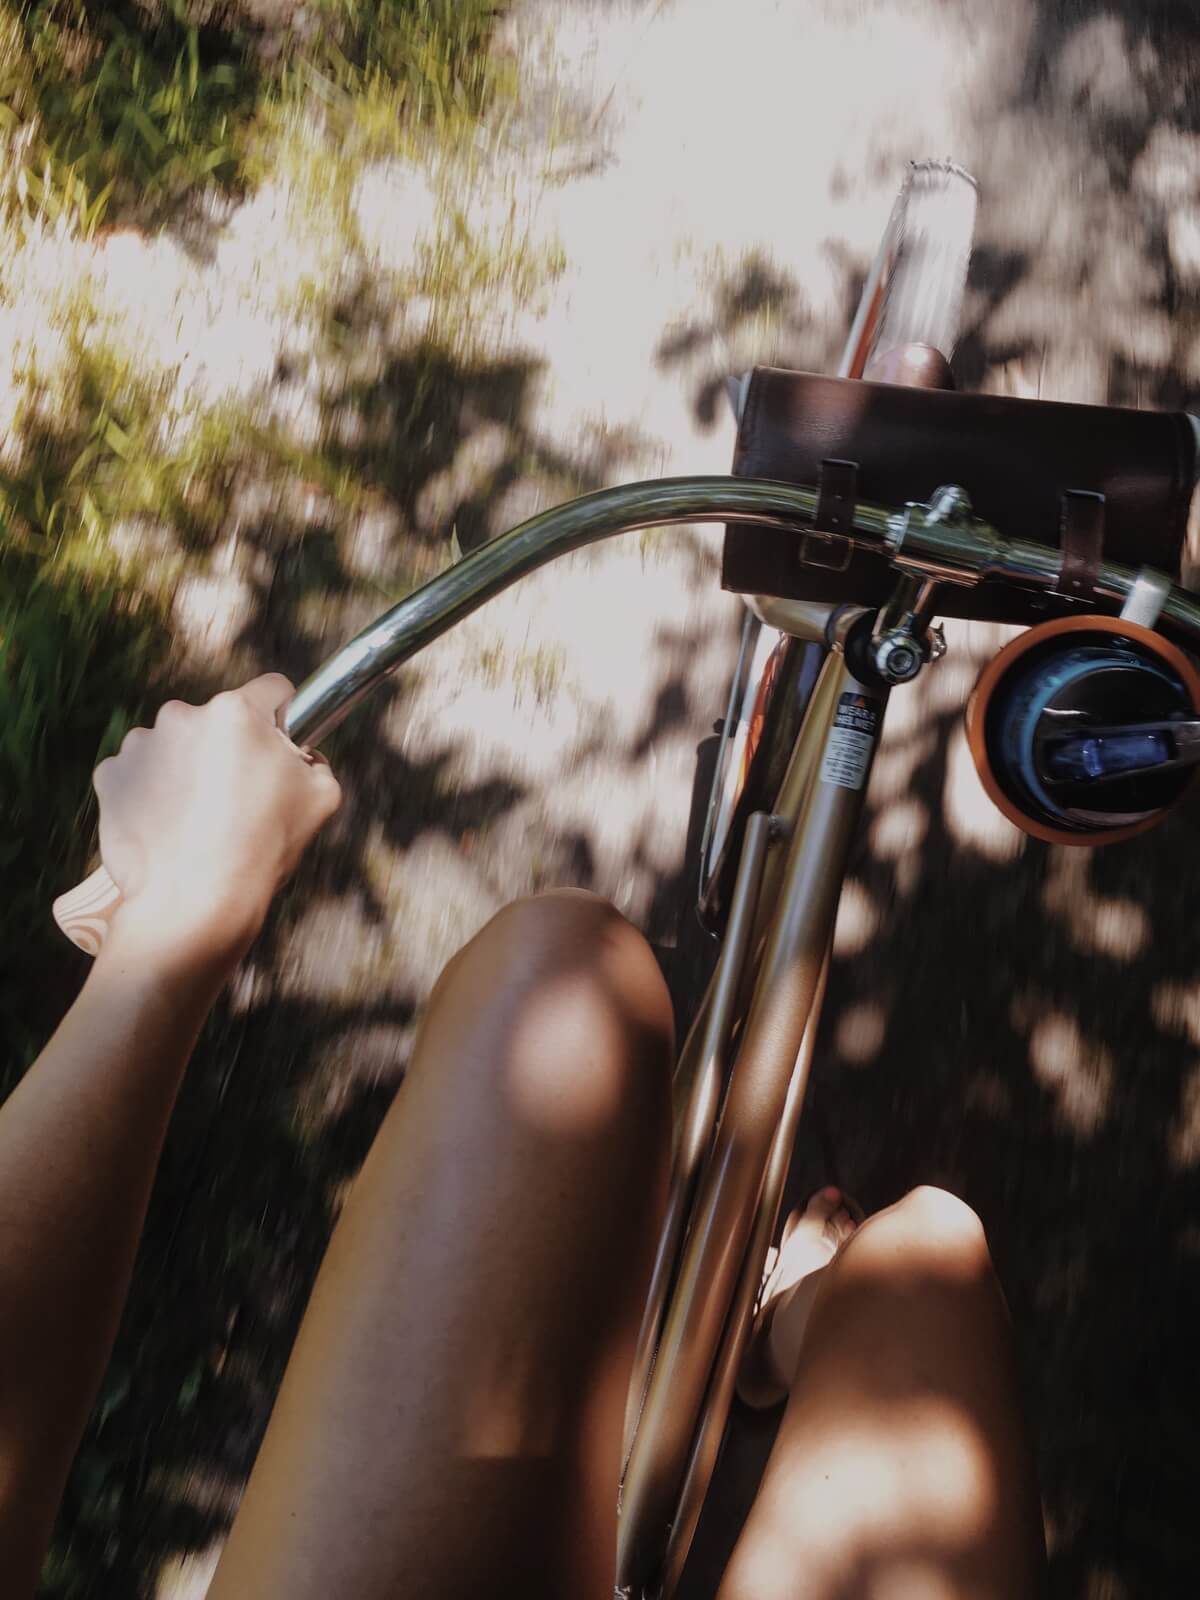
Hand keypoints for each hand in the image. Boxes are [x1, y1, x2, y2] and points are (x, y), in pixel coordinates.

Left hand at [93, 675, 340, 970]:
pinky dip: (154, 792)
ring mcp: (140, 745)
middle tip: (240, 798)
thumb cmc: (261, 848)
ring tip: (200, 819)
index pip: (272, 690)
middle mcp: (181, 715)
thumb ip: (318, 762)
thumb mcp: (321, 800)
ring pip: (176, 746)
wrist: (193, 902)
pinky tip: (170, 826)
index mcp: (236, 713)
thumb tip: (303, 757)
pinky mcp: (110, 776)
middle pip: (218, 721)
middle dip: (230, 749)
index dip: (284, 716)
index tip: (280, 742)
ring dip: (188, 769)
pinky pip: (141, 773)